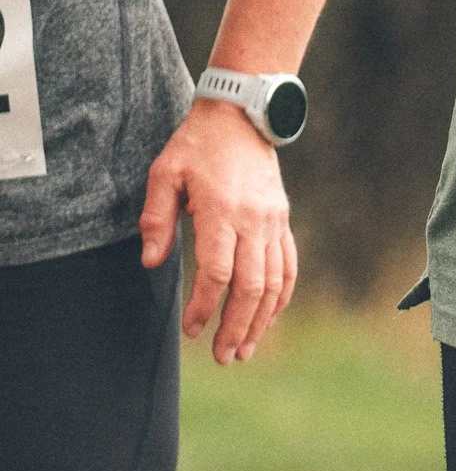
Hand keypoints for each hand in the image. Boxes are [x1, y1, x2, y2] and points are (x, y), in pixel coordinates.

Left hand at [140, 98, 297, 362]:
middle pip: (252, 286)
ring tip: (245, 349)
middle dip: (237, 327)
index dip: (205, 307)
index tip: (191, 330)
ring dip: (261, 320)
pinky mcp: (282, 218)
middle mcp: (254, 220)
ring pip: (275, 281)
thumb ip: (156, 219)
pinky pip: (289, 263)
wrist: (243, 113)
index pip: (218, 272)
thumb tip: (152, 263)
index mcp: (222, 211)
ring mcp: (273, 220)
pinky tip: (270, 317)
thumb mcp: (166, 173)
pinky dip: (282, 295)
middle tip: (224, 357)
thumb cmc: (198, 143)